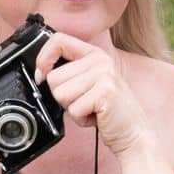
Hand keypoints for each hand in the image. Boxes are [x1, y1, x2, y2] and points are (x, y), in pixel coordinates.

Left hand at [34, 33, 154, 158]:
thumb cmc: (106, 111)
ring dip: (72, 109)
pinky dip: (81, 119)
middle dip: (63, 97)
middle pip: (54, 77)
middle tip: (84, 102)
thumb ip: (69, 74)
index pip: (58, 40)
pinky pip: (73, 109)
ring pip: (60, 94)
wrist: (133, 132)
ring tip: (91, 109)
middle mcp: (100, 60)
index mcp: (94, 54)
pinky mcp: (105, 93)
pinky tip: (96, 117)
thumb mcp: (88, 84)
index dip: (43, 58)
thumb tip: (40, 74)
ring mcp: (104, 75)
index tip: (42, 75)